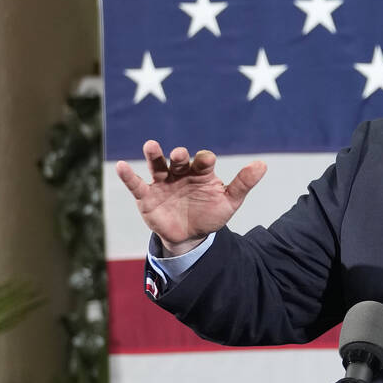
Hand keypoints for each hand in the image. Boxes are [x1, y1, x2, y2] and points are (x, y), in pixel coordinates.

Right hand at [116, 140, 266, 255]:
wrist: (190, 237)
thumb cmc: (210, 215)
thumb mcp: (229, 202)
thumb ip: (243, 183)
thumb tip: (262, 164)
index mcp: (201, 172)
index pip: (203, 162)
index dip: (204, 160)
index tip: (207, 160)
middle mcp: (180, 173)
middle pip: (179, 161)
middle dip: (180, 156)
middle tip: (181, 153)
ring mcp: (163, 183)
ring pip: (157, 166)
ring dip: (154, 156)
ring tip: (151, 146)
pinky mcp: (147, 196)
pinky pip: (136, 184)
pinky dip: (128, 176)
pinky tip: (120, 166)